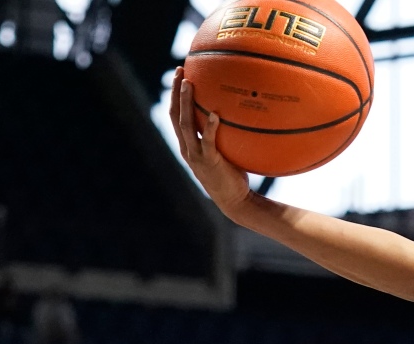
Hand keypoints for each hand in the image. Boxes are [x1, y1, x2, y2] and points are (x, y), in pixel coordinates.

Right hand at [169, 67, 251, 218]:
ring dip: (186, 103)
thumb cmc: (233, 175)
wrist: (235, 201)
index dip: (174, 96)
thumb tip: (239, 114)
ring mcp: (196, 156)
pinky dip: (210, 128)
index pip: (175, 116)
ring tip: (189, 84)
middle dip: (175, 93)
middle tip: (179, 71)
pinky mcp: (209, 162)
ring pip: (185, 125)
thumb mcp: (225, 152)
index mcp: (188, 145)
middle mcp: (187, 148)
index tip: (179, 75)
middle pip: (175, 115)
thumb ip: (225, 135)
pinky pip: (208, 142)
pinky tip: (216, 115)